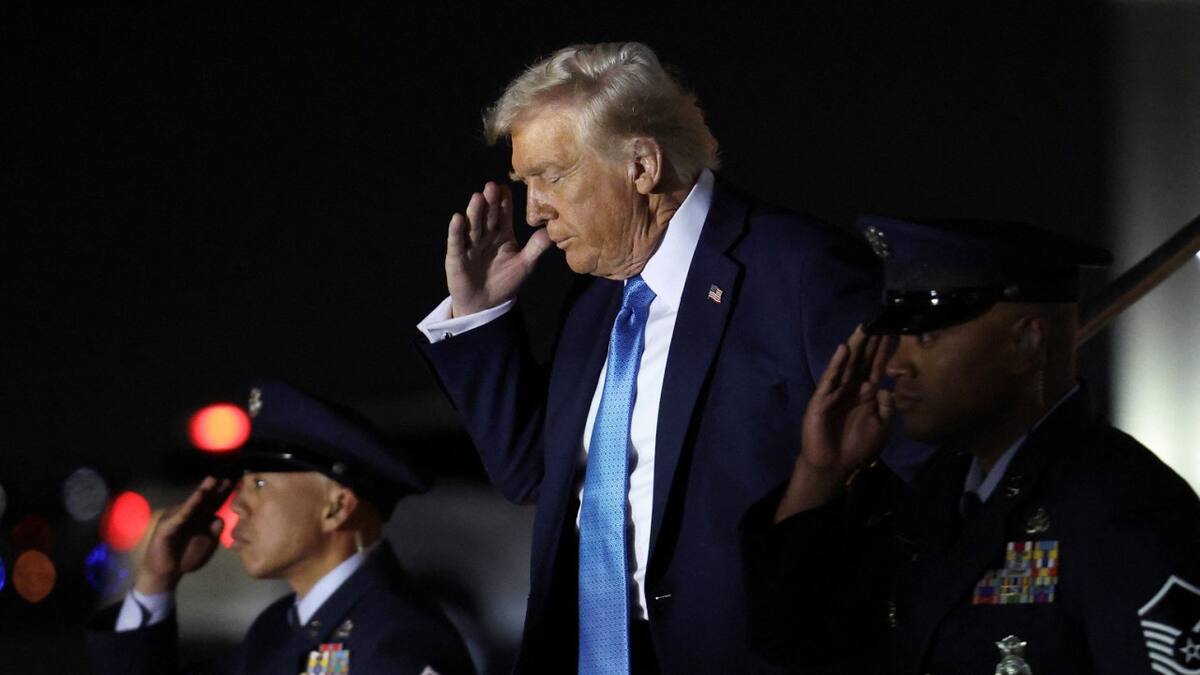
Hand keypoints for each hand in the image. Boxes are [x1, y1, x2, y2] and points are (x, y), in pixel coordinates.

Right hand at [134, 476, 233, 594]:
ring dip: (203, 491)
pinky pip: (180, 515)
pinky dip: (189, 506)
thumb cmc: (187, 557)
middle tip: (229, 472)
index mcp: (200, 518)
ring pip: (193, 502)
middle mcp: (190, 514)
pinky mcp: (167, 525)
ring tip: (213, 479)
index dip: (226, 492)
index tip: (239, 480)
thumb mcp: (207, 544)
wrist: (166, 573)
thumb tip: (219, 518)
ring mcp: (178, 518)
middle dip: (217, 485)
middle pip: (205, 498)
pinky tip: (198, 497)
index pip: (215, 502)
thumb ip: (215, 532)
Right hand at [446, 182, 551, 316]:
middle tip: (491, 186)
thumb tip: (552, 231)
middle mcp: (486, 235)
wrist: (486, 304)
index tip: (506, 188)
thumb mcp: (525, 264)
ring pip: (473, 225)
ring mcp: (470, 244)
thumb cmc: (506, 282)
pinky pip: (456, 242)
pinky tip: (457, 219)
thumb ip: (537, 247)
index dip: (504, 202)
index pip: (504, 214)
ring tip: (477, 198)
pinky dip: (456, 231)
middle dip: (490, 202)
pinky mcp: (457, 256)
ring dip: (474, 212)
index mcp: (502, 234)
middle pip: (488, 216)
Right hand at [775, 327, 895, 520]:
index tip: (893, 331)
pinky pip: (831, 379)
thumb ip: (887, 407)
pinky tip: (843, 350)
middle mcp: (850, 387)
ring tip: (862, 328)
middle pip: (862, 360)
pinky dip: (837, 364)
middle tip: (878, 320)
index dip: (884, 350)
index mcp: (865, 393)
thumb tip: (887, 387)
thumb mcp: (881, 426)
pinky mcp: (822, 399)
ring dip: (854, 346)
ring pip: (847, 364)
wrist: (834, 464)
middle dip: (870, 341)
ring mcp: (835, 391)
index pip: (877, 366)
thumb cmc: (857, 446)